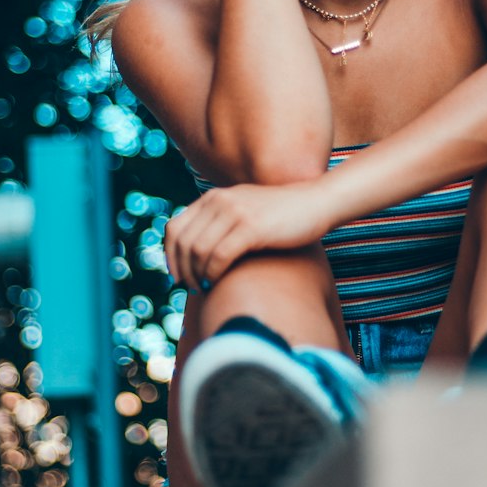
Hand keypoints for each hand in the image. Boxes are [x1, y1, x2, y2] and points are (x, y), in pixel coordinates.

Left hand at [164, 179, 331, 292]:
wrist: (316, 204)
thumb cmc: (281, 216)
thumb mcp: (244, 212)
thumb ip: (220, 224)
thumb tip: (196, 254)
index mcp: (212, 198)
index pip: (174, 228)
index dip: (170, 256)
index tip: (178, 277)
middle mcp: (218, 201)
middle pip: (183, 242)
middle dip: (182, 271)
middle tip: (191, 289)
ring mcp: (234, 212)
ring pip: (197, 251)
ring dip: (196, 275)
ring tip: (204, 289)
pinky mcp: (251, 227)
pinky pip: (218, 256)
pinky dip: (212, 274)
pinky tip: (215, 283)